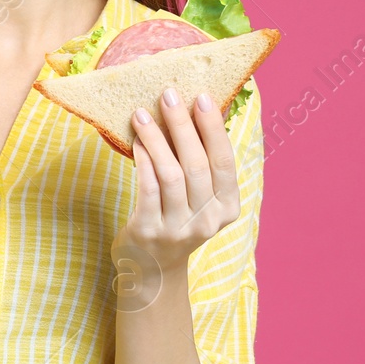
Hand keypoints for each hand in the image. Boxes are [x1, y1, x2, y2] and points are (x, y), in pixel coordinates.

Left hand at [120, 87, 240, 273]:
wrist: (152, 269)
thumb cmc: (176, 219)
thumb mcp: (200, 198)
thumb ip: (203, 162)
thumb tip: (199, 109)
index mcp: (227, 207)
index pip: (224, 161)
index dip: (213, 127)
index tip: (202, 96)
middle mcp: (207, 221)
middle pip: (197, 165)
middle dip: (182, 125)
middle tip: (168, 95)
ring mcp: (178, 229)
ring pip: (171, 175)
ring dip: (156, 139)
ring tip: (141, 114)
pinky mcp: (149, 232)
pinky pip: (147, 188)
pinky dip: (143, 161)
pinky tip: (136, 141)